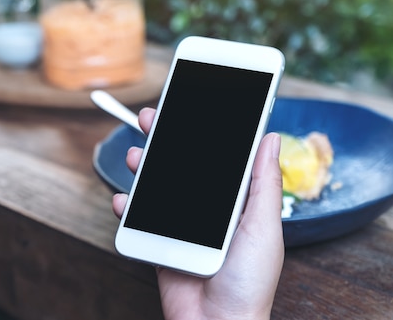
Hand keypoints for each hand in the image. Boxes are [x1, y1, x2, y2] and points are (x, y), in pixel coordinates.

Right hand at [112, 107, 283, 319]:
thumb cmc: (249, 283)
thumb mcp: (263, 227)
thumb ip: (263, 184)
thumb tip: (269, 139)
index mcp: (234, 203)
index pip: (216, 159)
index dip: (202, 132)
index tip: (190, 108)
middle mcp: (206, 210)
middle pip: (182, 166)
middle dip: (165, 140)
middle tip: (152, 118)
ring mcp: (182, 226)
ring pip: (157, 187)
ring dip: (143, 167)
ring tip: (135, 154)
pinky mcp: (160, 244)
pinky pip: (139, 219)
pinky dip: (127, 206)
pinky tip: (123, 198)